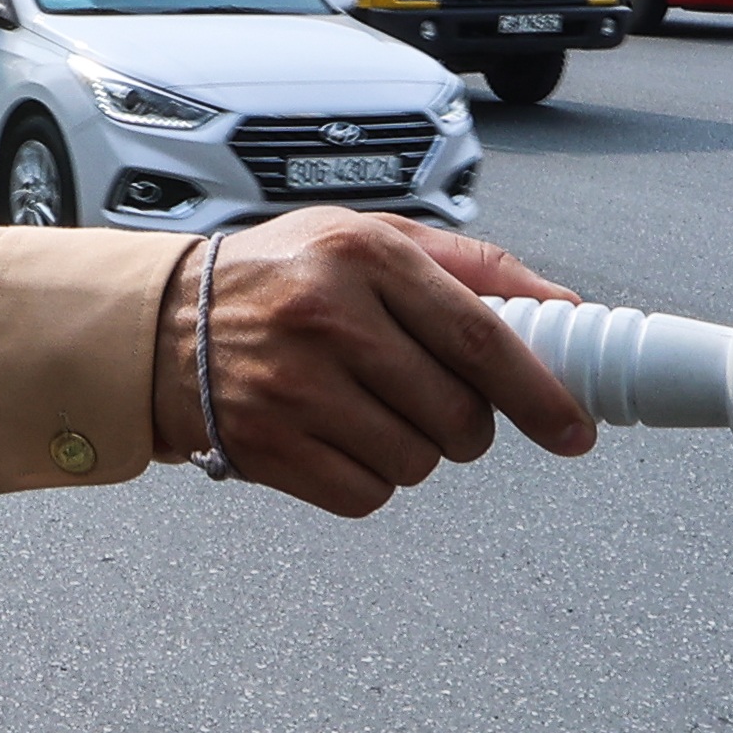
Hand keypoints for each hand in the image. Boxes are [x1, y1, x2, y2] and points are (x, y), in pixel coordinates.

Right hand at [150, 212, 594, 516]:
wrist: (160, 323)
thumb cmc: (277, 277)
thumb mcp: (368, 238)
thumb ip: (469, 268)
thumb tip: (561, 309)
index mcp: (364, 255)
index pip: (480, 339)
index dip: (540, 393)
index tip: (573, 428)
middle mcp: (328, 318)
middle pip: (458, 415)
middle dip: (469, 425)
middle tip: (440, 404)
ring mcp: (294, 387)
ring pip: (417, 462)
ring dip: (415, 450)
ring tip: (371, 410)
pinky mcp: (268, 446)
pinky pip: (366, 494)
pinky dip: (369, 479)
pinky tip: (339, 438)